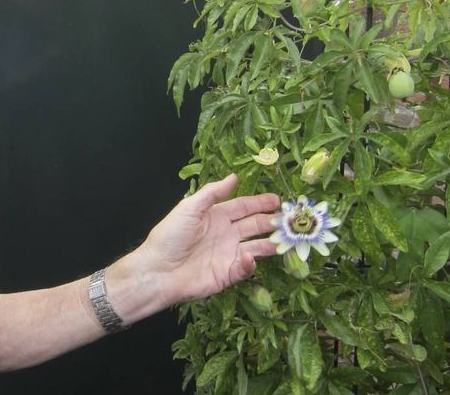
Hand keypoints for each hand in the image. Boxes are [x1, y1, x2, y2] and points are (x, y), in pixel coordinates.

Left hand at [125, 174, 279, 307]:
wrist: (159, 271)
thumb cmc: (170, 236)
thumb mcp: (189, 208)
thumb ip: (212, 193)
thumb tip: (234, 176)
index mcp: (216, 216)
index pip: (244, 206)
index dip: (261, 203)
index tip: (279, 200)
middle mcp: (226, 234)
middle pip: (255, 225)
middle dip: (272, 221)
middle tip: (290, 219)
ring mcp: (228, 254)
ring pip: (257, 246)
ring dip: (272, 242)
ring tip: (287, 238)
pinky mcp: (228, 274)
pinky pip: (246, 267)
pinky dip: (252, 262)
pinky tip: (252, 256)